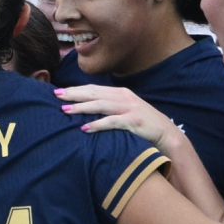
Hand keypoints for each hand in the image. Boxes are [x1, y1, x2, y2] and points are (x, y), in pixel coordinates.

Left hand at [55, 85, 180, 147]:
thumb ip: (111, 107)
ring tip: (65, 110)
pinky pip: (112, 122)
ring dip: (81, 107)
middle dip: (74, 94)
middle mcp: (124, 97)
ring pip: (100, 105)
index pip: (94, 89)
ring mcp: (129, 108)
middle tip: (56, 95)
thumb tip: (88, 109)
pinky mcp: (134, 121)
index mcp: (121, 93)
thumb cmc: (144, 124)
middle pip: (94, 94)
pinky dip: (97, 125)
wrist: (167, 134)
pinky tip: (84, 128)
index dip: (76, 89)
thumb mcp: (127, 110)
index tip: (59, 91)